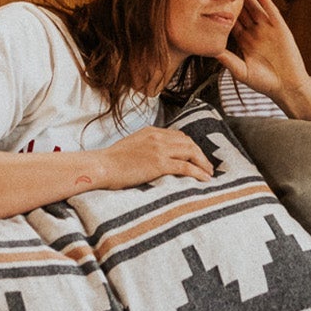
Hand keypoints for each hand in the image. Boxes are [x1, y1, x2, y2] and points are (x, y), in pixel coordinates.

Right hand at [94, 127, 214, 188]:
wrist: (102, 166)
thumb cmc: (111, 162)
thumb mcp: (131, 146)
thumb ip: (145, 147)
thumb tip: (153, 158)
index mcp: (151, 131)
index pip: (178, 136)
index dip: (190, 146)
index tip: (196, 156)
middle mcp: (158, 137)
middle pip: (188, 142)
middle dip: (200, 154)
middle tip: (207, 166)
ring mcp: (159, 149)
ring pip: (191, 152)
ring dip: (203, 163)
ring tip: (208, 174)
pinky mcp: (159, 163)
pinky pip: (186, 166)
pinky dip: (198, 172)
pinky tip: (204, 179)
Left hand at [214, 0, 310, 102]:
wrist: (287, 86)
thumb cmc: (264, 82)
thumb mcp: (241, 71)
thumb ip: (227, 59)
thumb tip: (210, 50)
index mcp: (244, 41)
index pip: (231, 22)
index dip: (221, 11)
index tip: (210, 1)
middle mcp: (255, 32)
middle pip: (242, 11)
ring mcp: (268, 29)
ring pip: (255, 8)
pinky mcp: (280, 29)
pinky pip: (272, 12)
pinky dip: (266, 2)